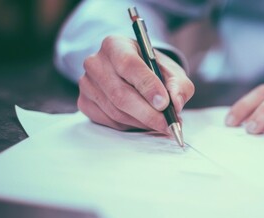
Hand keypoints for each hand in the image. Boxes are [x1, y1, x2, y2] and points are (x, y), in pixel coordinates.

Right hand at [78, 35, 194, 131]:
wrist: (135, 75)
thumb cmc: (153, 71)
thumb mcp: (171, 72)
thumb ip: (178, 85)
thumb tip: (176, 103)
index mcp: (115, 45)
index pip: (128, 65)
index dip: (147, 86)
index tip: (165, 103)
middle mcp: (95, 62)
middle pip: (120, 93)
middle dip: (148, 113)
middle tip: (168, 124)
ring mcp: (87, 83)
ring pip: (115, 111)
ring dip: (142, 122)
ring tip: (161, 124)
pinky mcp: (84, 102)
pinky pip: (109, 121)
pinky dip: (130, 126)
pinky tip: (143, 122)